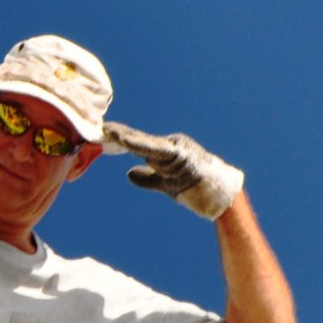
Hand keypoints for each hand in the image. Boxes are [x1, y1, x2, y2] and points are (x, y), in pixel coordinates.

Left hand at [101, 121, 245, 219]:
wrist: (221, 195)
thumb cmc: (195, 187)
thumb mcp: (166, 184)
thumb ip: (148, 178)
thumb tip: (128, 173)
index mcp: (167, 150)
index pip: (139, 143)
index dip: (121, 138)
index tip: (104, 133)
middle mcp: (171, 145)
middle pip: (140, 140)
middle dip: (120, 134)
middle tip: (101, 127)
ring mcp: (177, 149)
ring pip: (146, 143)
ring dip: (127, 138)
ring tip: (109, 132)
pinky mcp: (181, 156)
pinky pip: (156, 150)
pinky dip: (140, 144)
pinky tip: (126, 140)